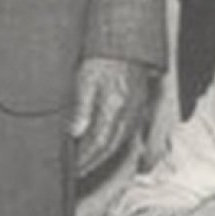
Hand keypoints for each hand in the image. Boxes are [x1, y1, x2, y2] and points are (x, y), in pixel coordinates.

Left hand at [69, 57, 150, 176]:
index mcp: (115, 106)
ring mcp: (138, 109)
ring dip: (105, 156)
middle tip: (78, 172)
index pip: (98, 143)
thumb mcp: (85, 80)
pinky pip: (130, 132)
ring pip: (122, 141)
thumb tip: (74, 133)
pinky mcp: (141, 105)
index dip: (85, 159)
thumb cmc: (105, 58)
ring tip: (90, 163)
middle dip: (93, 162)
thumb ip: (81, 108)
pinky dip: (117, 143)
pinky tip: (108, 144)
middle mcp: (129, 111)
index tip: (73, 169)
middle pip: (111, 146)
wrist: (127, 43)